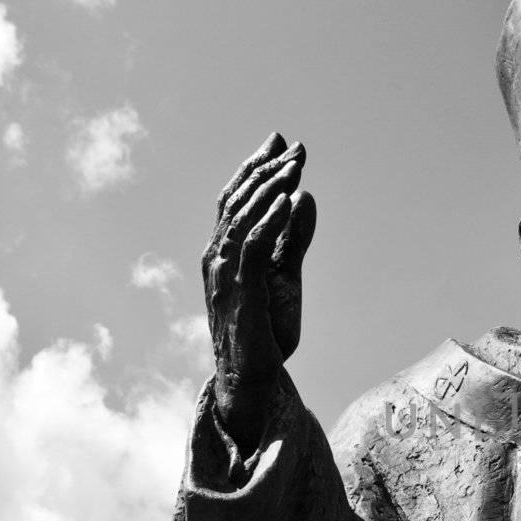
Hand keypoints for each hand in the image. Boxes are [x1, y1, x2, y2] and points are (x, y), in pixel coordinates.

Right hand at [201, 131, 317, 452]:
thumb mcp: (285, 275)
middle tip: (293, 145)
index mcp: (222, 252)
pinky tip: (288, 200)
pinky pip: (251, 247)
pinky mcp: (238, 292)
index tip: (280, 142)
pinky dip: (269, 220)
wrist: (253, 378)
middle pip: (236, 200)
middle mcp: (215, 258)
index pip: (236, 199)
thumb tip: (304, 197)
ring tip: (295, 165)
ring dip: (269, 188)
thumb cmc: (266, 331)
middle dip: (265, 169)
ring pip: (242, 218)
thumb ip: (293, 238)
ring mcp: (223, 274)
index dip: (256, 168)